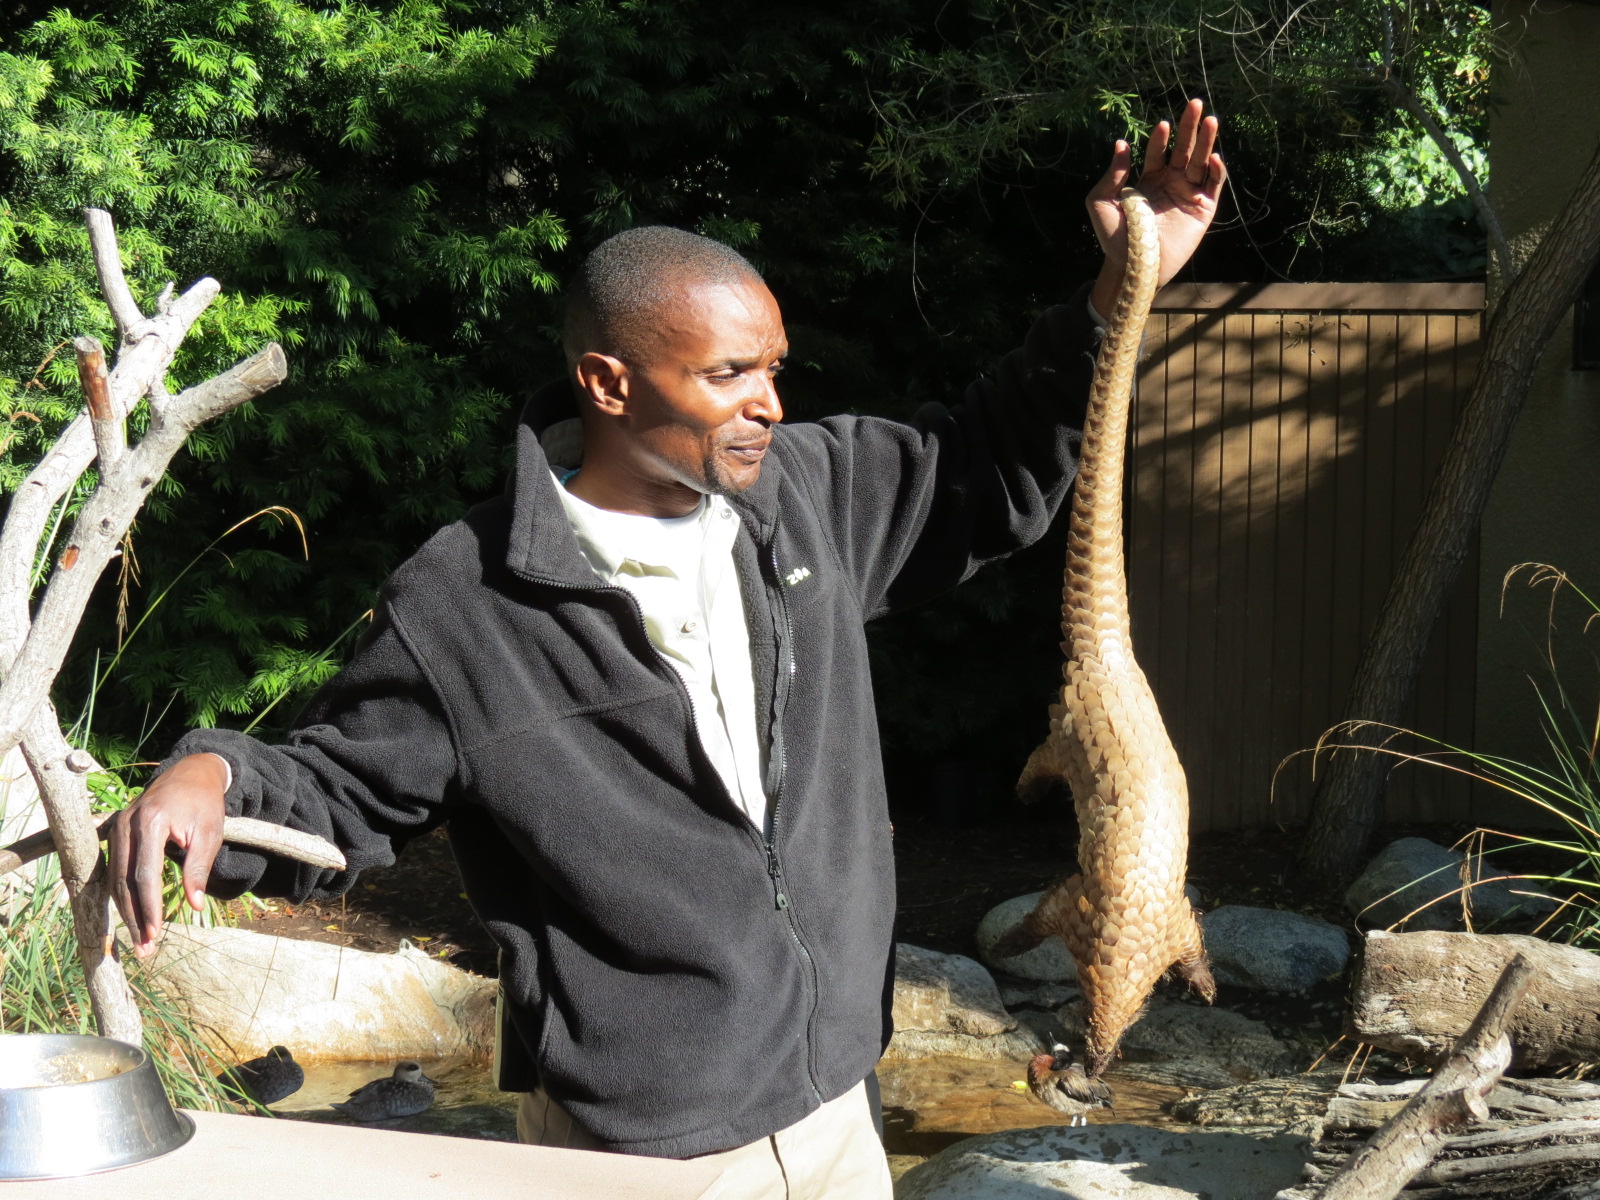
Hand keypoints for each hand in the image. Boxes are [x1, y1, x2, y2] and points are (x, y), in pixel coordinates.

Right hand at [107, 753, 227, 956]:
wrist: (191, 774)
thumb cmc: (204, 804)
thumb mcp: (210, 833)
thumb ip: (199, 867)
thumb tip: (195, 905)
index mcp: (150, 822)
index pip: (145, 874)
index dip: (149, 906)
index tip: (155, 932)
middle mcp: (125, 825)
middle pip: (123, 880)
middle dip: (134, 916)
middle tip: (144, 948)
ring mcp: (116, 828)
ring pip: (114, 878)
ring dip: (126, 911)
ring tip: (139, 941)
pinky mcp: (115, 833)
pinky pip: (114, 869)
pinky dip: (121, 894)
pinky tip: (130, 916)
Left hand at [1088, 98, 1225, 316]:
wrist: (1133, 267)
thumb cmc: (1114, 238)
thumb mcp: (1102, 203)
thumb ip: (1111, 175)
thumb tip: (1120, 144)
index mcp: (1149, 180)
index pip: (1158, 152)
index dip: (1160, 138)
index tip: (1162, 125)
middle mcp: (1171, 183)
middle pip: (1184, 149)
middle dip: (1190, 127)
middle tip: (1195, 103)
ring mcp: (1188, 195)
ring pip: (1201, 162)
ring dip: (1207, 141)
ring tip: (1211, 119)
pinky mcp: (1203, 210)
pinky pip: (1213, 186)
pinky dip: (1216, 172)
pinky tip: (1214, 158)